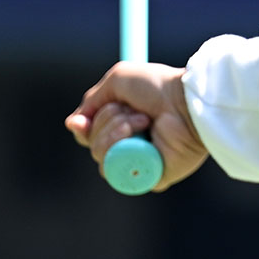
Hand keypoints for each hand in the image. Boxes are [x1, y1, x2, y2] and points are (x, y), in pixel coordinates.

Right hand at [65, 62, 208, 191]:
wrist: (185, 101)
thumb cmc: (158, 86)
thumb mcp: (118, 81)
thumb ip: (92, 100)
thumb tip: (74, 123)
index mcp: (124, 122)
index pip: (89, 135)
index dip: (84, 129)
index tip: (81, 121)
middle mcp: (131, 143)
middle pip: (93, 146)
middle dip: (107, 123)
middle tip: (135, 111)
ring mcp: (140, 161)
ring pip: (102, 159)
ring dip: (117, 133)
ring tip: (144, 120)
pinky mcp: (150, 178)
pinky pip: (120, 174)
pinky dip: (126, 152)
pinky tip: (146, 139)